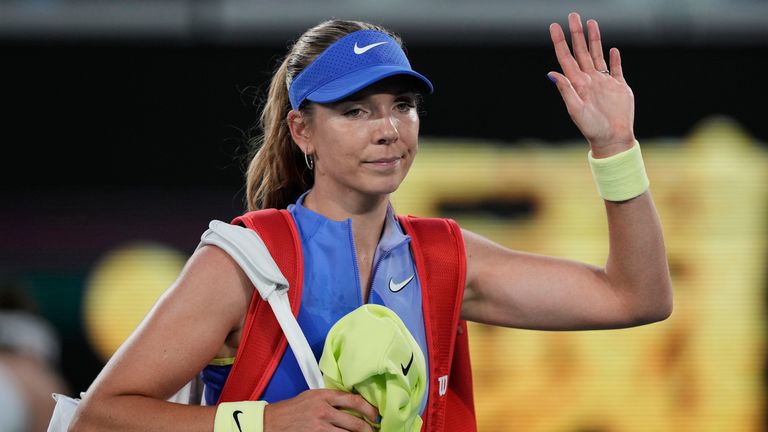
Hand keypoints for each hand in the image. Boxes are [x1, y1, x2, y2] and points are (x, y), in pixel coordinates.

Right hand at [263, 389, 379, 430]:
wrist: (272, 421)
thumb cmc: (293, 409)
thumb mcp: (312, 396)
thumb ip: (330, 398)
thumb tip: (352, 403)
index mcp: (324, 396)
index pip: (354, 401)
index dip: (369, 409)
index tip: (376, 415)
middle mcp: (324, 410)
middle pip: (355, 422)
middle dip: (368, 430)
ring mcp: (320, 426)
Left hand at [548, 12, 635, 157]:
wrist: (613, 139)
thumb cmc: (592, 128)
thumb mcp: (576, 109)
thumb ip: (565, 90)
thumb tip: (551, 73)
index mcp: (577, 84)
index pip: (566, 58)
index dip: (560, 42)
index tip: (554, 26)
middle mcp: (589, 80)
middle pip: (581, 51)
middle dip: (577, 33)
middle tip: (573, 15)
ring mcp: (604, 82)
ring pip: (597, 55)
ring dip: (594, 39)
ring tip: (591, 23)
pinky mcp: (619, 87)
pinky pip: (616, 69)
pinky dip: (614, 58)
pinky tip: (612, 49)